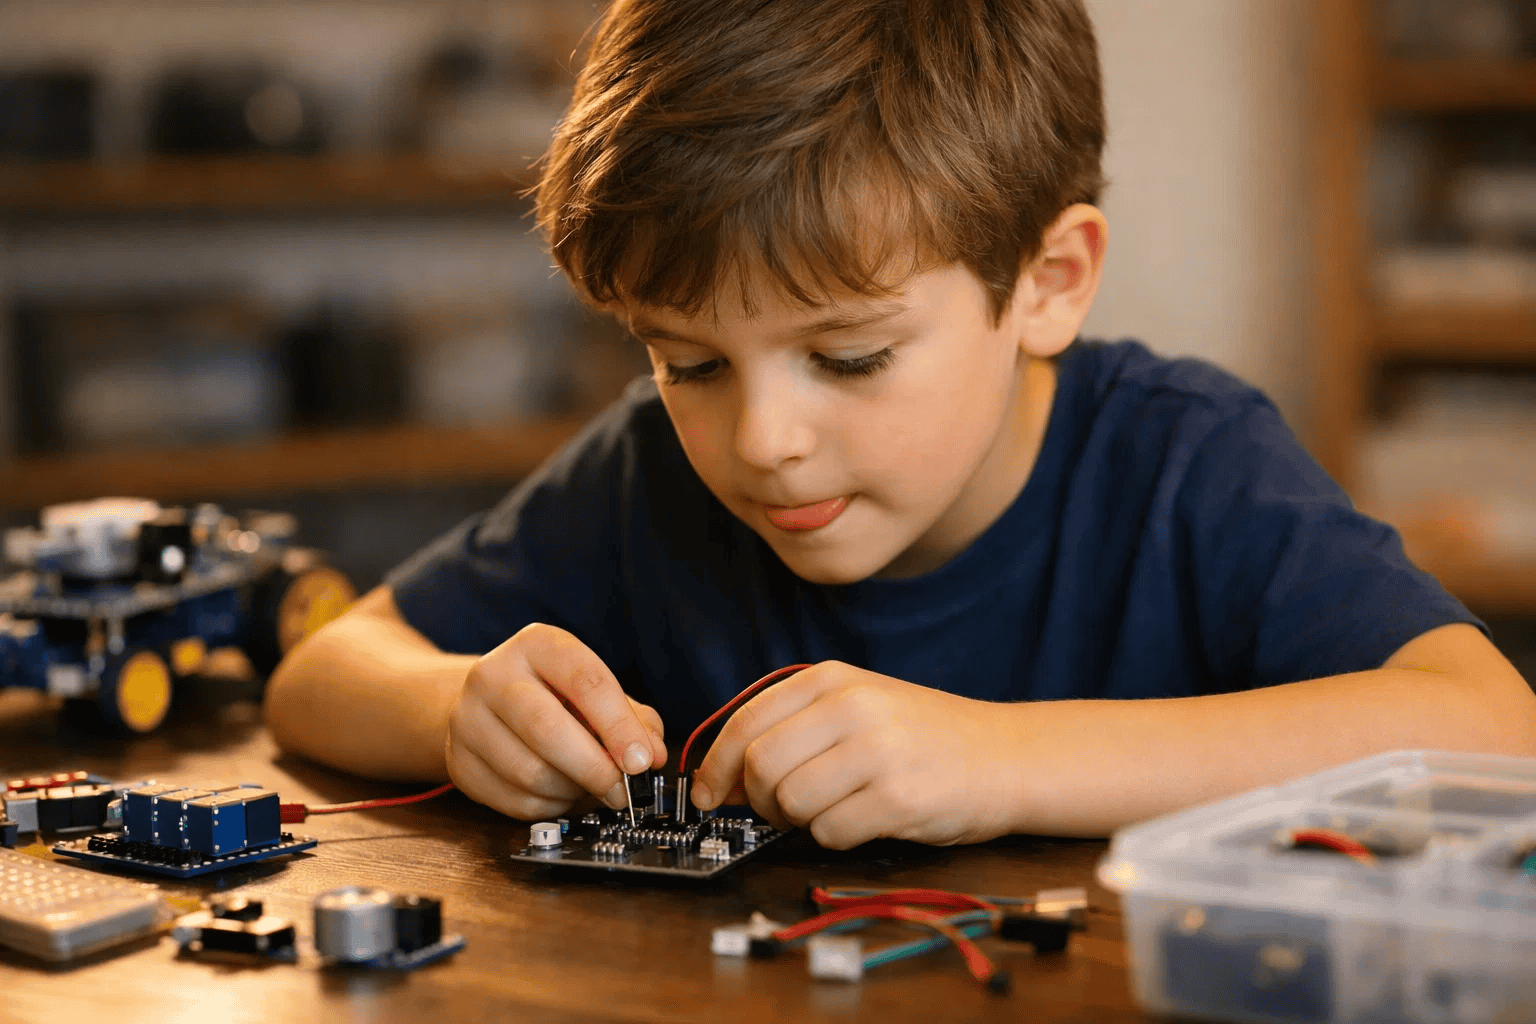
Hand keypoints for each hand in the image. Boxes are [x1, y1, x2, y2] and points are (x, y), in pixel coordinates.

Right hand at [445, 622, 666, 820]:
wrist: (485, 704)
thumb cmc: (554, 696)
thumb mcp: (596, 690)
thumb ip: (633, 718)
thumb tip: (652, 755)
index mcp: (536, 645)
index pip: (585, 681)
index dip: (619, 727)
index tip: (643, 761)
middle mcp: (493, 675)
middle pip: (548, 730)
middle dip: (596, 769)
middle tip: (623, 790)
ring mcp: (467, 720)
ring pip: (530, 773)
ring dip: (573, 791)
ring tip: (590, 787)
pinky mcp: (459, 763)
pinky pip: (515, 801)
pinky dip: (550, 806)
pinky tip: (561, 793)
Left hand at [689, 661, 1026, 848]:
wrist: (1005, 755)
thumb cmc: (922, 736)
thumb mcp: (857, 705)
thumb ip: (793, 728)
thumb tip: (722, 779)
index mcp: (831, 678)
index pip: (744, 723)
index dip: (715, 767)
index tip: (706, 795)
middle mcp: (851, 706)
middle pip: (760, 766)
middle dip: (758, 800)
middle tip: (779, 810)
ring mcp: (876, 750)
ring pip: (790, 802)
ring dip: (801, 820)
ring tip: (836, 807)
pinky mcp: (897, 798)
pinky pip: (830, 832)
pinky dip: (837, 837)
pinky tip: (867, 818)